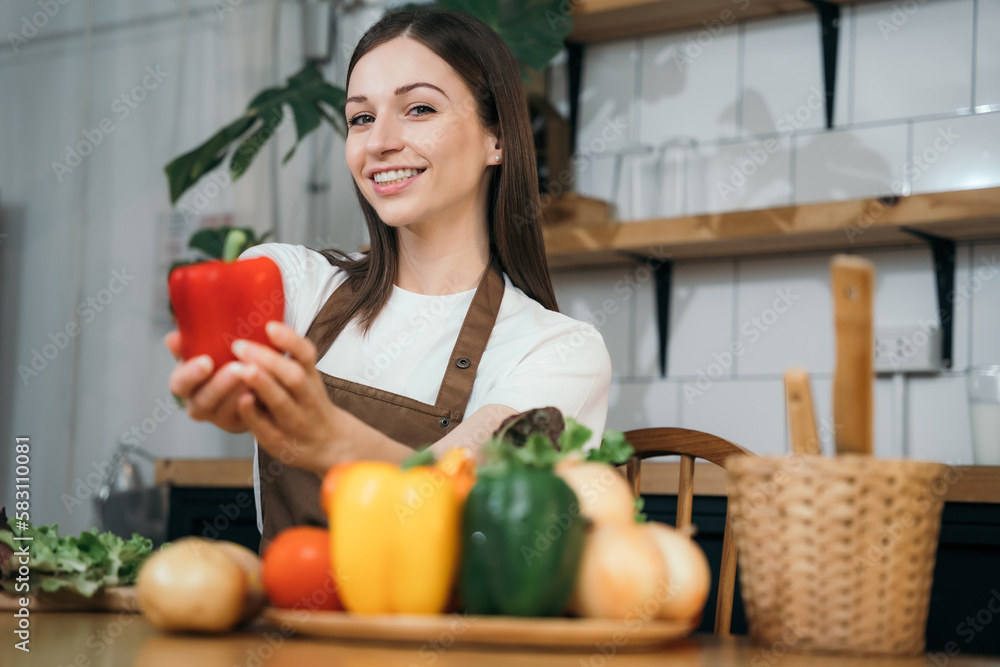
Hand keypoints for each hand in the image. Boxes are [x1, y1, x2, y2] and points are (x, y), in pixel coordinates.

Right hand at [165, 331, 249, 433]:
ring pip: (226, 411)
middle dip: (220, 385)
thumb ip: (189, 344)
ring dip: (239, 393)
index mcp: (186, 386)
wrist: (251, 377)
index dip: (191, 374)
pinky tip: (261, 391)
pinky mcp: (241, 424)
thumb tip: (172, 339)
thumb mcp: (205, 348)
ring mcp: (221, 418)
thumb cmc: (221, 358)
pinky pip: (246, 419)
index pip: (180, 384)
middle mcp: (199, 405)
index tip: (206, 360)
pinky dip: (254, 405)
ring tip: (255, 373)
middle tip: (238, 368)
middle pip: (203, 401)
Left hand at [229, 321, 346, 474]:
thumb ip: (290, 356)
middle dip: (269, 360)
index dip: (290, 340)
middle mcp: (306, 398)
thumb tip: (260, 324)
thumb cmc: (309, 404)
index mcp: (311, 378)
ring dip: (262, 384)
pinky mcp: (278, 440)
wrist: (330, 444)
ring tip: (240, 369)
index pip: (306, 355)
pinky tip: (240, 400)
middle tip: (239, 345)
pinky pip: (265, 427)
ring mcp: (294, 421)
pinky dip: (252, 414)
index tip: (270, 325)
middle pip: (294, 377)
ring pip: (281, 402)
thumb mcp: (308, 377)